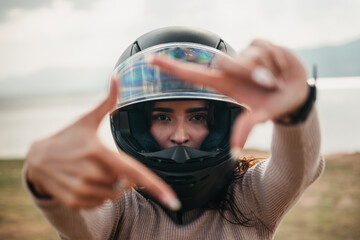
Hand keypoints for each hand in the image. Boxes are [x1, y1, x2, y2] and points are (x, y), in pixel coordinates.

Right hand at [26, 77, 179, 209]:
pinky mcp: (75, 201)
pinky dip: (100, 195)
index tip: (172, 200)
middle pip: (125, 184)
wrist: (37, 160)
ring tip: (96, 171)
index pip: (133, 172)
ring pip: (114, 195)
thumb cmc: (67, 137)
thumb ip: (108, 101)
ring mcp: (81, 190)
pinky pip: (101, 204)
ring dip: (112, 186)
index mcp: (99, 152)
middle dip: (124, 177)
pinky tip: (88, 181)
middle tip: (107, 163)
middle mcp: (90, 174)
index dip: (155, 186)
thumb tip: (118, 76)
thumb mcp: (86, 119)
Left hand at [151, 39, 308, 151]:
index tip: (150, 59)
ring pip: (248, 56)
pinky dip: (277, 60)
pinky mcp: (258, 44)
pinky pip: (264, 47)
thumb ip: (246, 127)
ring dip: (266, 70)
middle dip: (246, 71)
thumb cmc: (272, 105)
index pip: (191, 73)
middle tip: (265, 83)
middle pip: (225, 61)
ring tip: (275, 80)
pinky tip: (280, 68)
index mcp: (223, 84)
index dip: (171, 66)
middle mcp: (230, 69)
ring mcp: (243, 55)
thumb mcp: (259, 117)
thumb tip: (235, 149)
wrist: (294, 95)